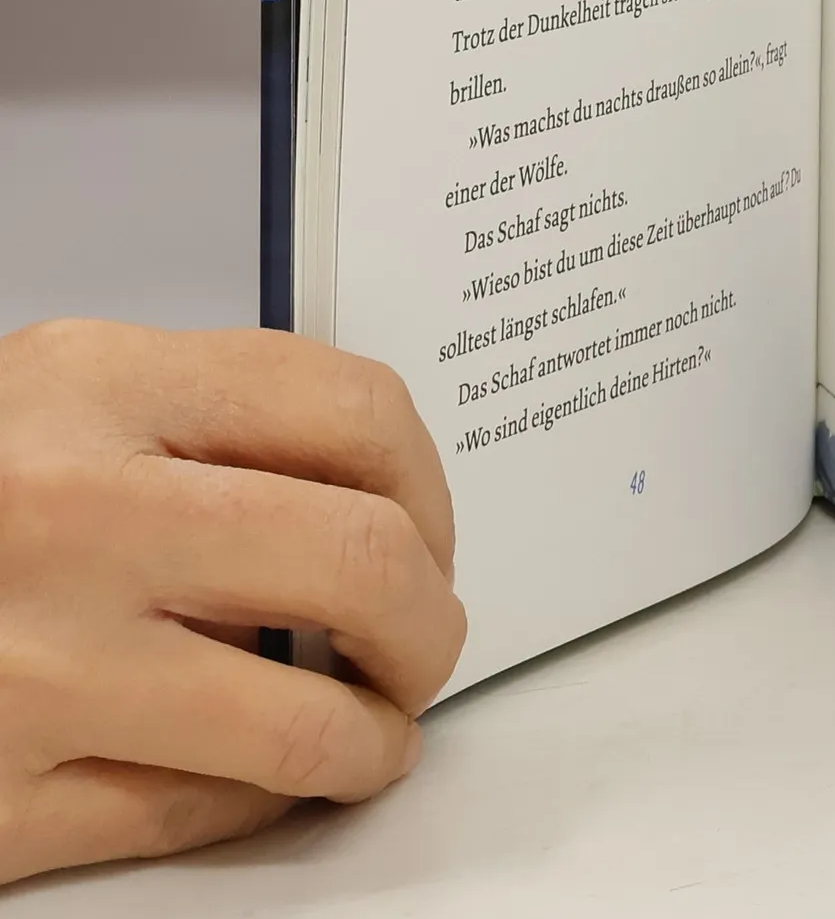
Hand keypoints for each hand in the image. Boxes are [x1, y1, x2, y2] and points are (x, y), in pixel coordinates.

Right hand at [0, 320, 465, 885]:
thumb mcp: (51, 403)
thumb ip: (201, 424)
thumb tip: (376, 495)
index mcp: (90, 383)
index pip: (353, 408)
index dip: (430, 482)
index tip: (431, 529)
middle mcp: (68, 513)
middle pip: (361, 560)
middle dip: (430, 618)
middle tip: (425, 639)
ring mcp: (32, 666)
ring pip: (305, 719)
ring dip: (376, 735)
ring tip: (374, 726)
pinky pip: (202, 814)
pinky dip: (270, 800)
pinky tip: (271, 775)